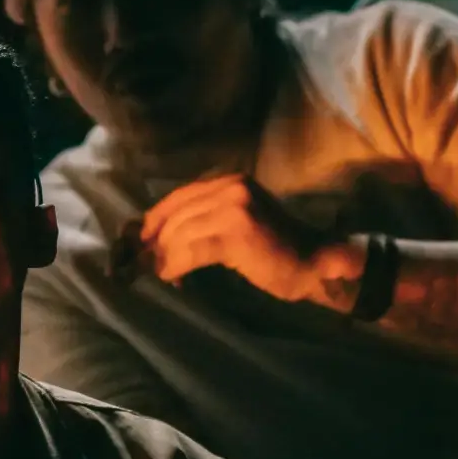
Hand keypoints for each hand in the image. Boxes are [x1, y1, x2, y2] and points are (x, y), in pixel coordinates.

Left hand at [140, 174, 350, 305]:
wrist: (317, 263)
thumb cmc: (277, 250)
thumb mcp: (239, 222)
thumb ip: (206, 219)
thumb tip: (159, 237)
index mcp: (229, 180)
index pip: (178, 197)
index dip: (154, 221)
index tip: (140, 243)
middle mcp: (230, 187)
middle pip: (176, 214)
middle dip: (154, 241)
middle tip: (141, 265)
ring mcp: (234, 207)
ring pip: (180, 232)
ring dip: (163, 257)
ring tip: (156, 274)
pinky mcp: (237, 232)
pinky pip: (192, 249)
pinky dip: (176, 265)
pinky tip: (171, 278)